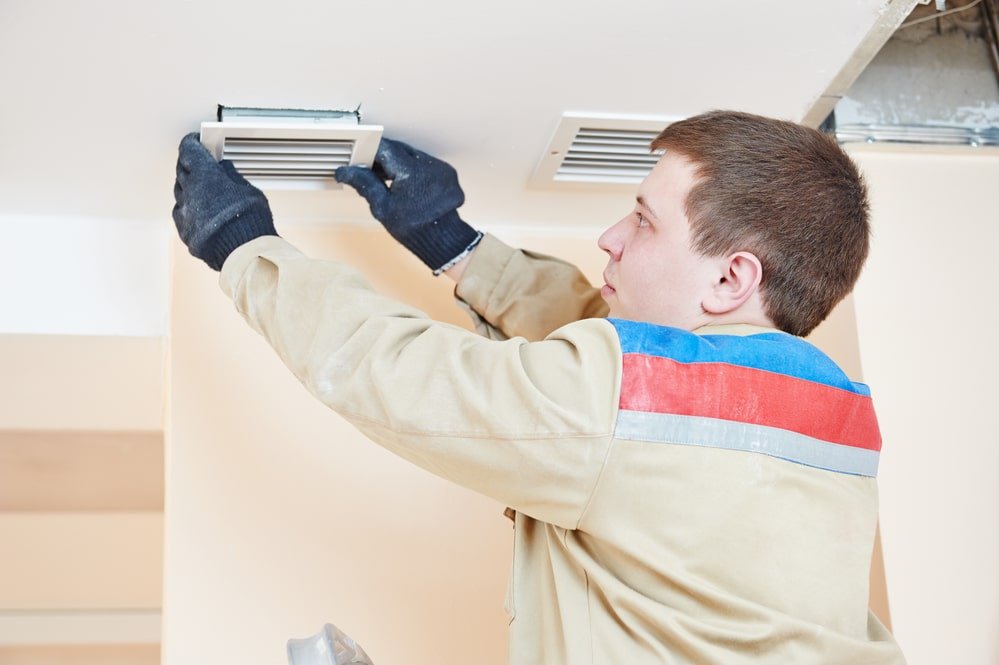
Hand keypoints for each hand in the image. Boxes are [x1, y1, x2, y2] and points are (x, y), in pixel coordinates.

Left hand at [172, 133, 277, 270]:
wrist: (245, 253)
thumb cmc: (251, 221)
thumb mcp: (249, 191)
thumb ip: (232, 178)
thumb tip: (225, 170)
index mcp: (205, 176)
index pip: (189, 151)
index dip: (192, 144)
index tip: (195, 141)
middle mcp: (190, 192)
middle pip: (182, 171)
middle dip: (189, 164)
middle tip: (198, 162)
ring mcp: (186, 214)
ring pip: (180, 193)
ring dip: (188, 188)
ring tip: (200, 188)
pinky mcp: (186, 232)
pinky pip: (182, 215)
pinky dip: (188, 209)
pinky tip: (198, 211)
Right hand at [336, 138, 481, 273]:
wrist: (442, 240)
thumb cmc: (414, 228)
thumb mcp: (382, 207)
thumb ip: (364, 183)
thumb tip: (346, 172)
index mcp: (411, 171)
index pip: (385, 148)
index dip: (370, 151)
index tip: (361, 157)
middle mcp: (428, 165)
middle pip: (399, 150)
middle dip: (383, 157)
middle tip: (371, 169)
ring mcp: (440, 168)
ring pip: (412, 156)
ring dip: (399, 163)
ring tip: (389, 179)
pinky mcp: (447, 174)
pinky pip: (426, 164)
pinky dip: (414, 169)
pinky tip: (408, 184)